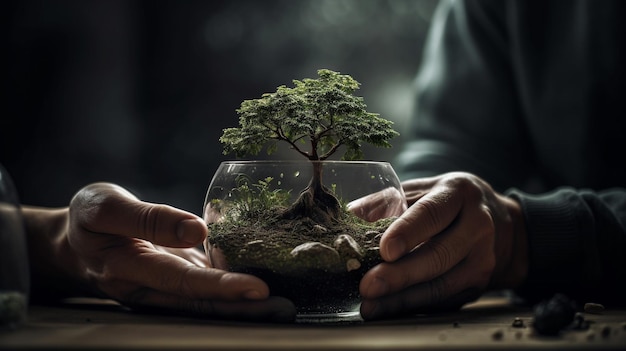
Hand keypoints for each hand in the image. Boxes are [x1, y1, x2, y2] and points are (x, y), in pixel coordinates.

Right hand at [24, 182, 295, 320]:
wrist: (74, 242)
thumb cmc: (88, 220)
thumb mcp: (105, 208)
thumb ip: (150, 219)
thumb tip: (197, 230)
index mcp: (130, 270)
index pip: (183, 282)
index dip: (221, 287)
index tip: (257, 288)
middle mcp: (151, 288)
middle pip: (202, 302)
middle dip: (243, 308)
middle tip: (283, 308)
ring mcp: (165, 287)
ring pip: (207, 300)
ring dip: (244, 306)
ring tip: (282, 306)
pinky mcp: (175, 279)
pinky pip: (206, 286)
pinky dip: (233, 288)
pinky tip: (262, 285)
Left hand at [357, 172, 527, 319]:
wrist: (498, 224)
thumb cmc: (447, 203)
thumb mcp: (422, 190)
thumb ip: (386, 202)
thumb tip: (348, 216)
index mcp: (457, 194)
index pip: (432, 213)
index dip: (408, 232)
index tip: (385, 249)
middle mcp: (477, 226)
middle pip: (438, 255)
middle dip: (400, 274)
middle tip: (368, 285)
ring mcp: (481, 260)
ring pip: (440, 285)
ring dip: (402, 299)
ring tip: (371, 304)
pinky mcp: (476, 286)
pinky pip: (442, 300)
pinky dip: (412, 306)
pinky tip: (387, 309)